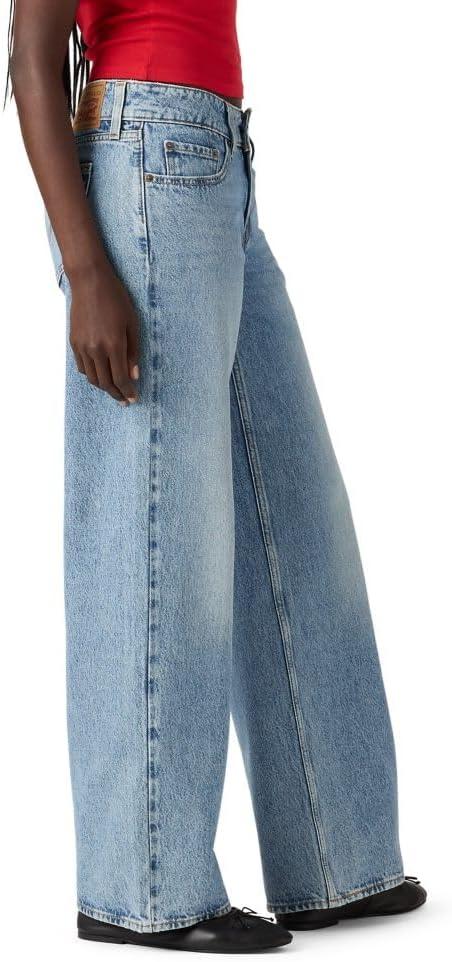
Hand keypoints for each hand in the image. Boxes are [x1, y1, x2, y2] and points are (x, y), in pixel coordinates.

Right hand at [69, 263, 139, 404]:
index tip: (133, 398)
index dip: (128, 392)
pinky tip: (100, 375)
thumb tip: (134, 375)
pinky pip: (82, 368)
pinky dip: (92, 375)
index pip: (121, 379)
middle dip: (117, 394)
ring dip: (104, 387)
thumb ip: (133, 352)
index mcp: (114, 345)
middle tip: (125, 400)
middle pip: (106, 383)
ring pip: (92, 378)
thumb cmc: (116, 299)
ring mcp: (83, 347)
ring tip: (114, 390)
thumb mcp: (132, 324)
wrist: (89, 282)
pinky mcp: (74, 343)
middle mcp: (96, 349)